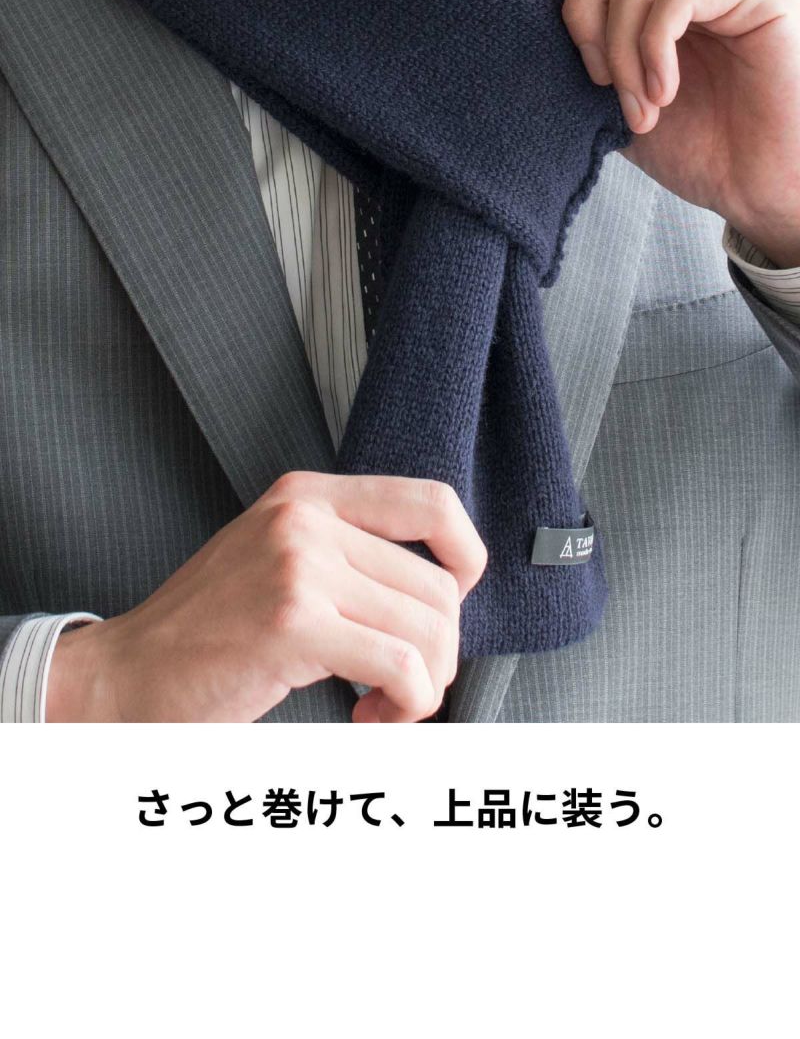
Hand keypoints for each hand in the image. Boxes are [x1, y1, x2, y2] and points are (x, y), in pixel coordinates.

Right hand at [46, 471, 486, 723]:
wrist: (126, 676)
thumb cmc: (206, 632)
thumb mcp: (276, 558)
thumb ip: (346, 553)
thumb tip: (443, 590)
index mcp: (306, 496)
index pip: (431, 502)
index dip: (467, 556)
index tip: (457, 603)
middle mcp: (305, 520)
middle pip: (438, 587)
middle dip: (438, 652)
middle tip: (401, 687)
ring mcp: (298, 567)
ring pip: (429, 631)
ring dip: (423, 687)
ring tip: (383, 706)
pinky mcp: (294, 623)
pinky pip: (402, 668)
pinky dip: (404, 707)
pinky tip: (365, 718)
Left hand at [527, 0, 799, 265]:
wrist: (756, 187)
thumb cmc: (697, 146)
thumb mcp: (619, 94)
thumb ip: (587, 48)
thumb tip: (525, 8)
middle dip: (582, 14)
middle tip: (600, 81)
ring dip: (620, 54)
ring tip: (639, 108)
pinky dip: (653, 54)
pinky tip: (664, 97)